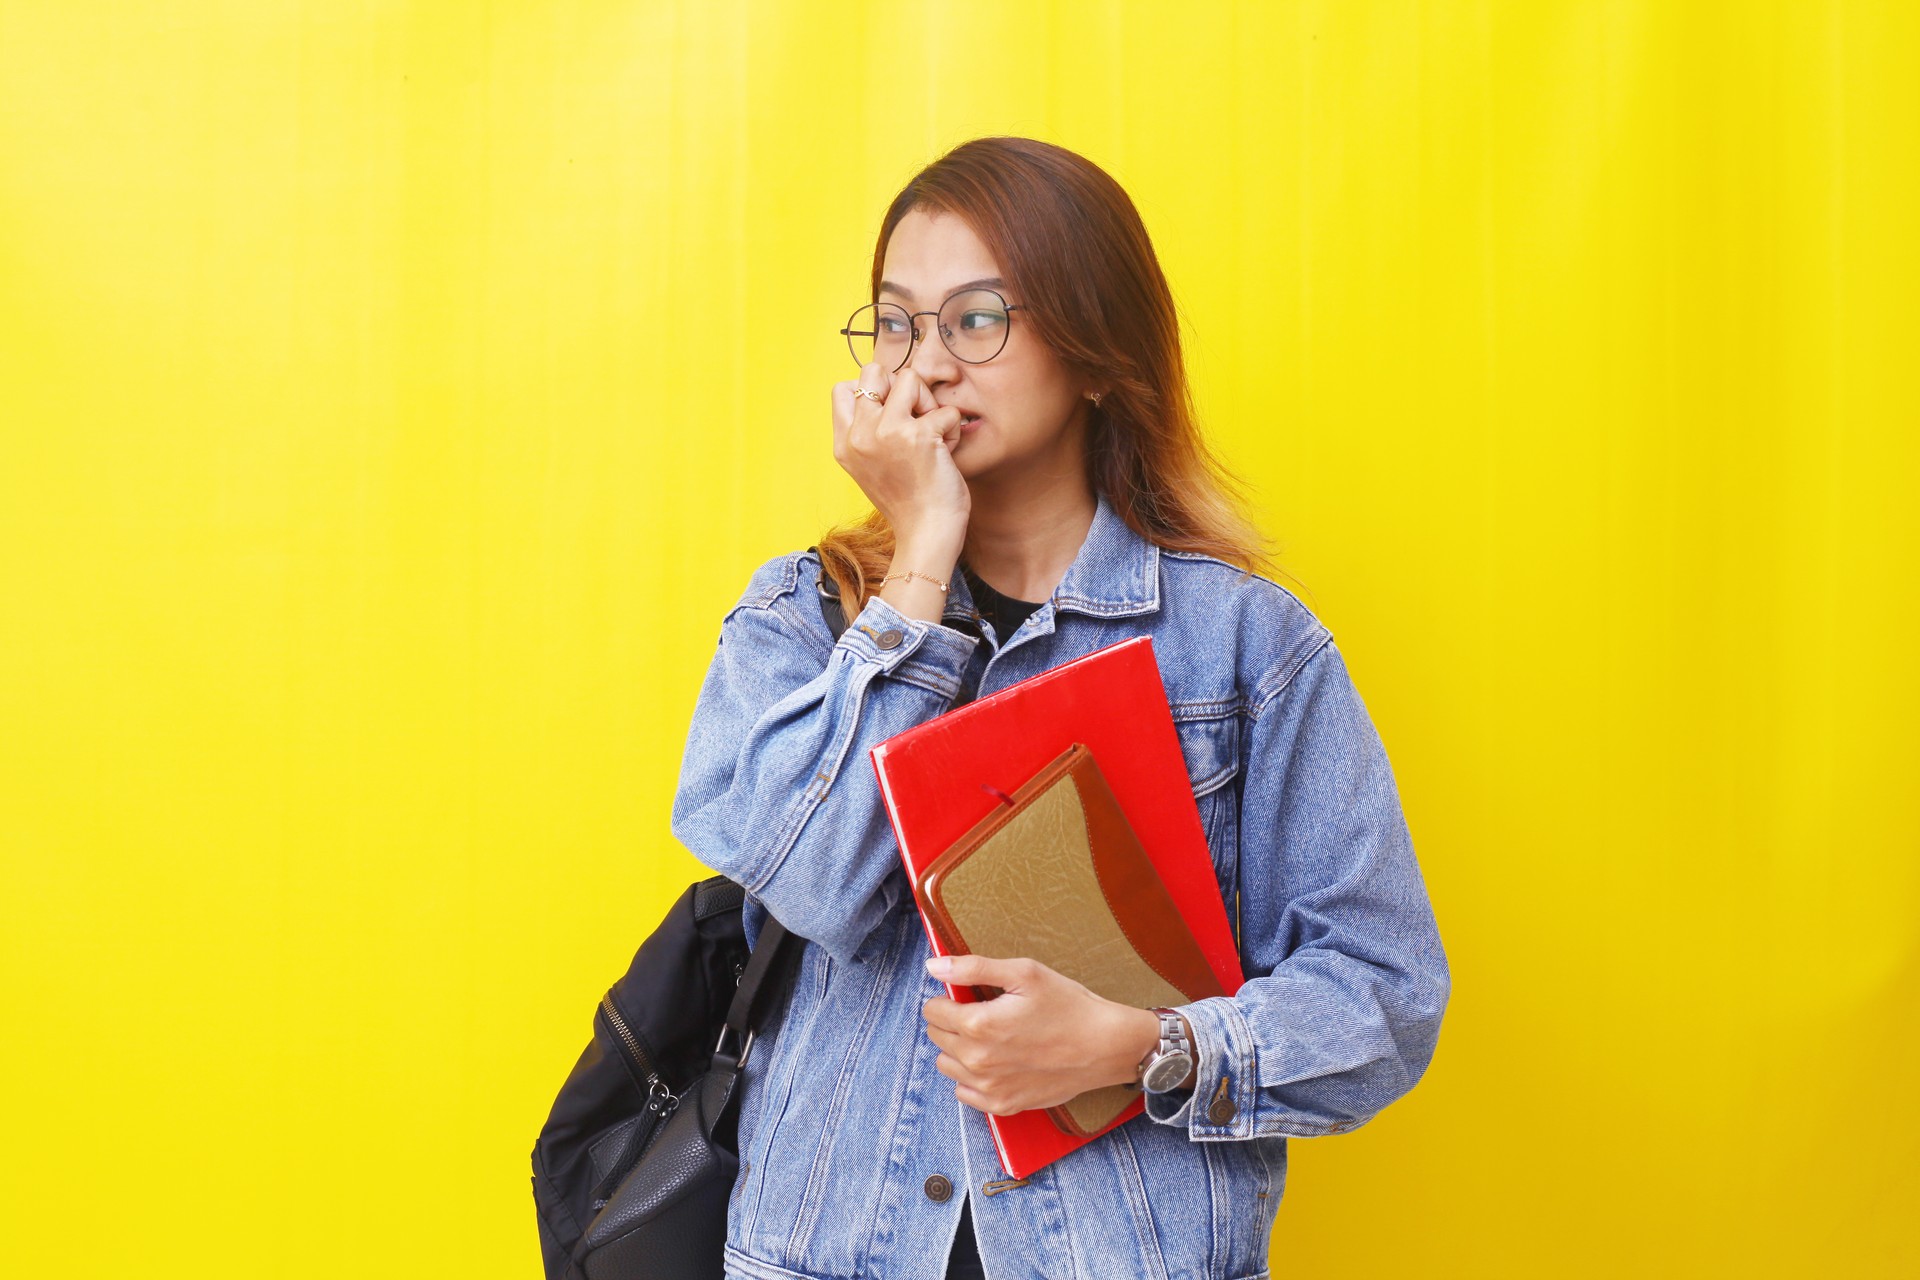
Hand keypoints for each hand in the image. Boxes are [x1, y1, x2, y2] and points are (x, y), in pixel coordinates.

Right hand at [831, 362, 969, 560]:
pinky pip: (946, 410)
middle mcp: (860, 434)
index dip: (873, 391)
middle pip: (874, 371)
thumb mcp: (868, 466)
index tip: (892, 415)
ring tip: (932, 432)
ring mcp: (887, 432)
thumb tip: (882, 390)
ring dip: (929, 402)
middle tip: (914, 417)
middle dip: (900, 386)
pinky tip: (947, 452)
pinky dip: (953, 429)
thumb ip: (866, 432)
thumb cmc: (906, 500)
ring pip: (910, 378)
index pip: (843, 388)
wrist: (925, 533)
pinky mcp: (919, 436)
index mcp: (844, 443)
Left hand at [920, 954, 1161, 1116]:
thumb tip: (934, 967)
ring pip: (947, 1065)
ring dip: (959, 1049)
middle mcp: (978, 1061)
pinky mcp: (1003, 1105)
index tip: (967, 995)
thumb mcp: (1024, 973)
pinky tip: (995, 1062)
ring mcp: (989, 1088)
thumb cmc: (1069, 1006)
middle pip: (937, 1036)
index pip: (932, 1011)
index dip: (947, 997)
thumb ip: (972, 968)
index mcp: (979, 1025)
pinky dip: (972, 1077)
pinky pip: (964, 1092)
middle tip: (984, 1012)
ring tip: (990, 1037)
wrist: (1105, 1046)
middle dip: (952, 1021)